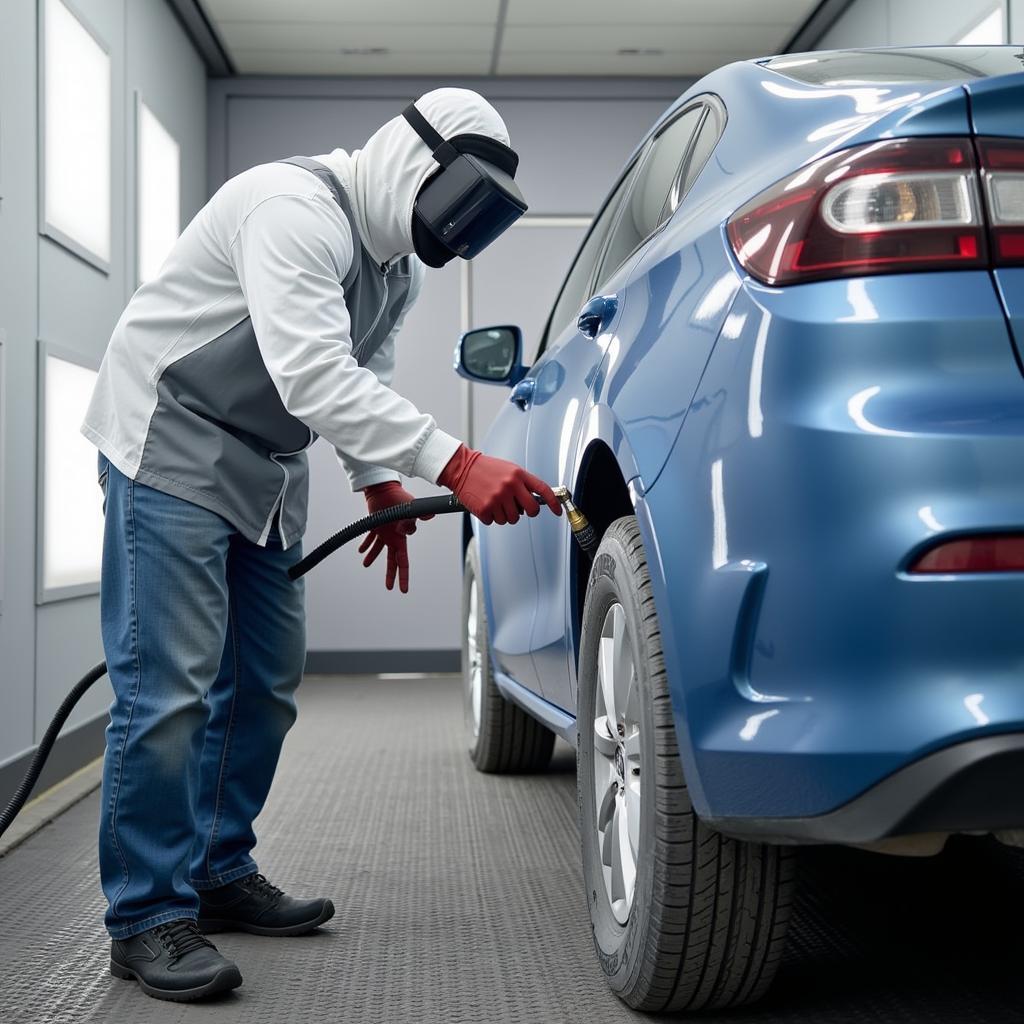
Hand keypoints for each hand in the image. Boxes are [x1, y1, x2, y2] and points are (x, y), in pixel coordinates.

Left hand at [358, 482, 432, 592]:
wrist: (385, 488)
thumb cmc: (399, 497)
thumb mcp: (410, 508)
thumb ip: (418, 515)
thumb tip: (430, 516)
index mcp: (402, 538)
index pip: (404, 561)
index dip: (404, 576)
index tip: (403, 589)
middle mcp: (394, 537)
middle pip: (393, 560)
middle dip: (392, 575)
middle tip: (390, 588)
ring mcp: (385, 532)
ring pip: (379, 549)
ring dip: (372, 557)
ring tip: (366, 564)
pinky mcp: (375, 525)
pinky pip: (370, 537)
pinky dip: (366, 544)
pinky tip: (361, 551)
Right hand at [438, 445, 561, 525]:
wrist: (462, 468)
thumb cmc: (486, 468)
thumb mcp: (509, 469)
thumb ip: (523, 483)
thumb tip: (536, 501)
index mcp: (518, 475)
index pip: (543, 490)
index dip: (554, 503)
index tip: (557, 512)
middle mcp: (510, 486)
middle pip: (531, 510)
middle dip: (527, 512)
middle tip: (518, 508)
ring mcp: (497, 498)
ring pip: (513, 519)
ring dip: (505, 515)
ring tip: (496, 502)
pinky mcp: (485, 509)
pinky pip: (495, 522)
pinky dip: (491, 517)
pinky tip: (486, 504)